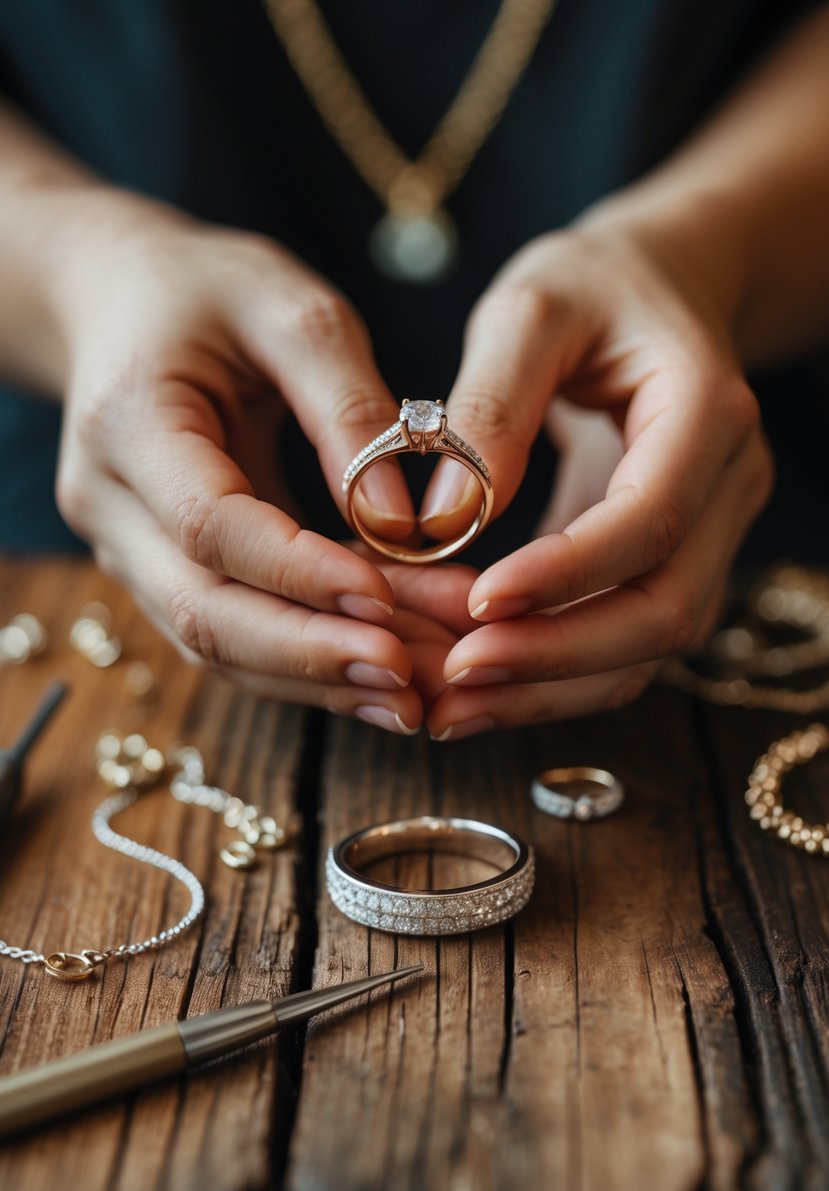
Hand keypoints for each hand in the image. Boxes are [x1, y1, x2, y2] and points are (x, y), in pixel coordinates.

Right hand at [52, 191, 422, 731]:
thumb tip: (406, 521)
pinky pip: (231, 635)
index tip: (385, 603)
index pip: (208, 524)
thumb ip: (349, 408)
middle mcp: (108, 502)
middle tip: (410, 685)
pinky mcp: (160, 571)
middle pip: (202, 612)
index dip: (298, 572)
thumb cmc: (210, 291)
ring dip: (317, 677)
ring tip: (414, 697)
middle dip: (311, 656)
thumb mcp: (293, 310)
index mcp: (126, 421)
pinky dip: (306, 662)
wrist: (124, 302)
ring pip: (215, 644)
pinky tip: (379, 676)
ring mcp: (125, 547)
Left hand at [419, 219, 773, 737]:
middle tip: (452, 676)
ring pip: (648, 648)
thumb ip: (488, 405)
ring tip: (449, 702)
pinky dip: (552, 674)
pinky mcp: (670, 562)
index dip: (567, 574)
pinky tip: (477, 685)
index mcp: (707, 410)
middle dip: (557, 656)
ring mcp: (710, 533)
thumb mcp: (530, 309)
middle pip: (666, 609)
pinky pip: (623, 642)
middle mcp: (726, 485)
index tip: (476, 604)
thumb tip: (442, 520)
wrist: (654, 291)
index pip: (651, 518)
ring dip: (549, 687)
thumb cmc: (590, 288)